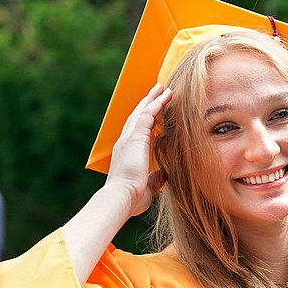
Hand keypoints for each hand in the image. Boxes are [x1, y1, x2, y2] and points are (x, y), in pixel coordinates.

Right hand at [105, 83, 172, 216]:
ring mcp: (128, 138)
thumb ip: (155, 179)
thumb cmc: (131, 199)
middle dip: (146, 103)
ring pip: (142, 111)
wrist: (121, 197)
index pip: (135, 132)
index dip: (144, 121)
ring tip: (162, 88)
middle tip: (156, 91)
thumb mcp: (147, 188)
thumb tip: (163, 175)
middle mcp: (124, 142)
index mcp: (126, 154)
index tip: (153, 112)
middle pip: (136, 117)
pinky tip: (166, 95)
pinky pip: (148, 114)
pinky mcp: (136, 136)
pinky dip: (157, 103)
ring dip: (153, 99)